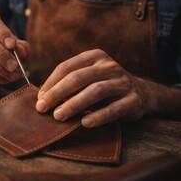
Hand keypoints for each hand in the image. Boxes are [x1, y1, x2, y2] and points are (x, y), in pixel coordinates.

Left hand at [35, 49, 151, 127]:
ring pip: (95, 91)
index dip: (50, 83)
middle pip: (78, 78)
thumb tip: (41, 98)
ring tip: (58, 116)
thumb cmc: (103, 86)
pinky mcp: (133, 99)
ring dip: (74, 104)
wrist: (141, 93)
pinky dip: (98, 116)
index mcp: (94, 57)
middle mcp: (108, 66)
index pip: (66, 67)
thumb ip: (68, 84)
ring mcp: (122, 82)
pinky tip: (84, 123)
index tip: (39, 99)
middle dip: (57, 93)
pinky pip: (114, 108)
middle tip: (43, 108)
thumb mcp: (87, 78)